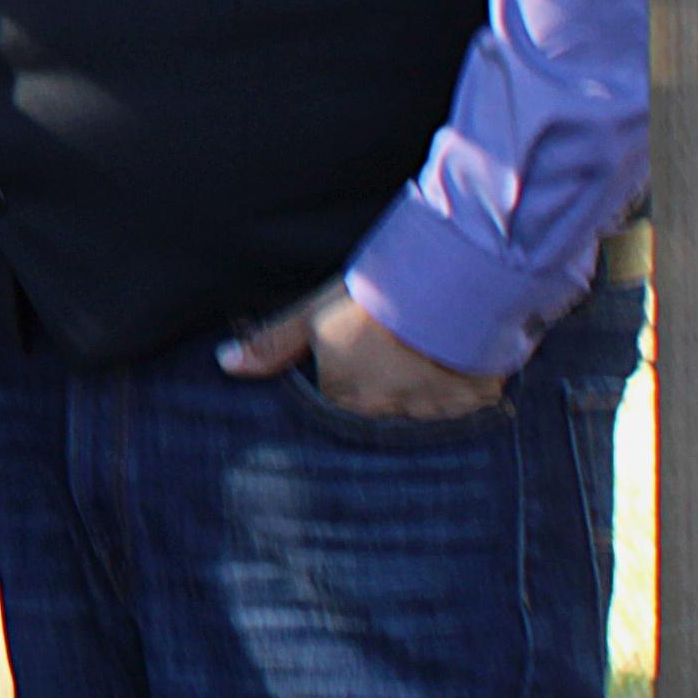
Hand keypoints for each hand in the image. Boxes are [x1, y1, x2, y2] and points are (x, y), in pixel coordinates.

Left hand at [217, 282, 505, 419]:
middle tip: (397, 345)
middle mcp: (383, 413)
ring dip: (422, 385)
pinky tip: (458, 359)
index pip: (337, 398)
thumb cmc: (375, 296)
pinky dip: (459, 388)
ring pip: (418, 407)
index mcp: (342, 394)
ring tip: (429, 348)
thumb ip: (272, 344)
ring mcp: (429, 411)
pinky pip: (461, 405)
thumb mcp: (314, 313)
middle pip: (377, 406)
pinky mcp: (471, 405)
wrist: (451, 284)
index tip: (365, 347)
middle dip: (384, 382)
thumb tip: (226, 365)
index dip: (350, 371)